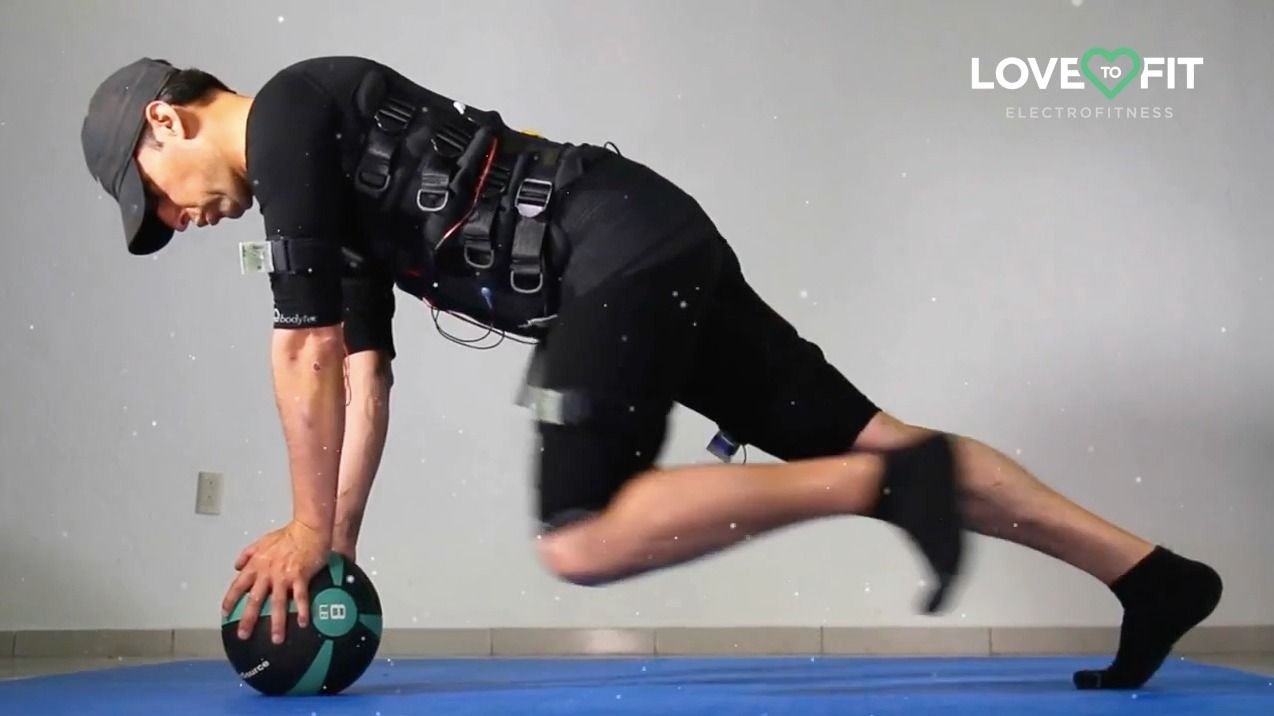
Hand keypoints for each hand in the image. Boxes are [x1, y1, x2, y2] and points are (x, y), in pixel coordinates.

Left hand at [221, 520, 330, 644]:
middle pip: (255, 600)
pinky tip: (303, 623)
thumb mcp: (263, 540)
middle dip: (248, 619)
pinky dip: (302, 610)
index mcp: (257, 564)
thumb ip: (248, 553)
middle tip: (244, 635)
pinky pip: (301, 597)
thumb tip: (236, 566)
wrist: (309, 528)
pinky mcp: (300, 576)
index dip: (230, 600)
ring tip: (276, 639)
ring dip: (277, 622)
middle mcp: (267, 572)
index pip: (238, 585)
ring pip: (277, 603)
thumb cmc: (288, 534)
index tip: (225, 613)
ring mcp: (284, 576)